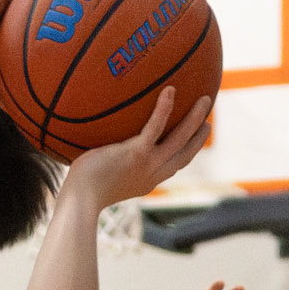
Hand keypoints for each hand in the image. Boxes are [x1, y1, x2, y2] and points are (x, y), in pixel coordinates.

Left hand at [67, 86, 211, 210]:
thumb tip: (89, 144)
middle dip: (199, 137)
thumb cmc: (80, 190)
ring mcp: (147, 164)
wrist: (80, 200)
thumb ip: (102, 161)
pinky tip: (170, 89)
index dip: (186, 152)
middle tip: (208, 119)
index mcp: (146, 181)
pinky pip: (155, 128)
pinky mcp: (136, 154)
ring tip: (205, 100)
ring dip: (195, 119)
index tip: (193, 140)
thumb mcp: (97, 176)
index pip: (172, 166)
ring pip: (180, 139)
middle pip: (185, 154)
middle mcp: (152, 174)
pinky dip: (164, 109)